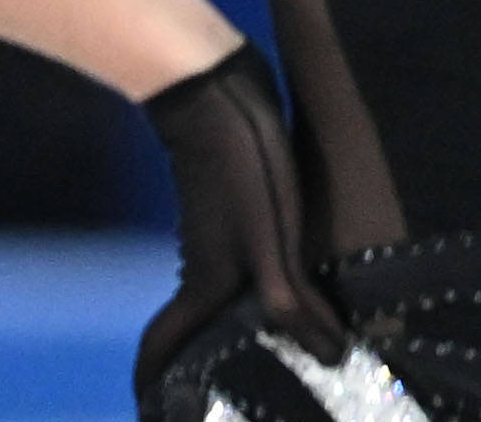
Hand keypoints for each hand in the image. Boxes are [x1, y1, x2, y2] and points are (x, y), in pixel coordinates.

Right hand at [133, 44, 352, 421]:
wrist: (220, 91)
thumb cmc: (239, 170)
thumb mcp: (267, 242)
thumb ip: (291, 301)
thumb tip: (330, 357)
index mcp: (206, 287)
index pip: (160, 353)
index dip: (150, 392)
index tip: (150, 418)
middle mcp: (208, 271)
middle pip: (199, 337)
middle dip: (213, 371)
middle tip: (260, 397)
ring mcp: (221, 240)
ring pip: (231, 303)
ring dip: (252, 332)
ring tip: (293, 354)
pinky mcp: (241, 213)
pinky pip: (255, 270)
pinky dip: (274, 294)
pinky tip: (304, 295)